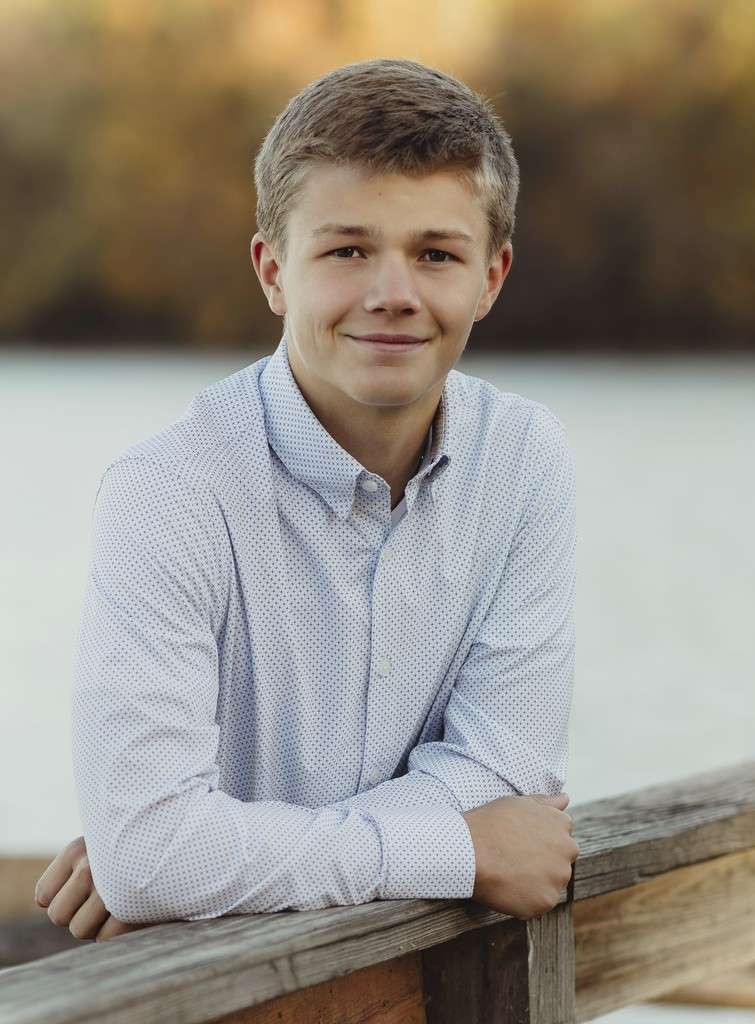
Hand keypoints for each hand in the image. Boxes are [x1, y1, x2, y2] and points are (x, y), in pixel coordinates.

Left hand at [34, 836, 142, 940]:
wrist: (182, 841)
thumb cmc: (136, 851)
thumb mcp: (102, 849)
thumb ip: (72, 873)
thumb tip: (43, 902)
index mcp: (78, 848)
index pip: (44, 895)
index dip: (64, 899)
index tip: (86, 888)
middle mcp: (91, 865)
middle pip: (59, 916)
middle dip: (79, 914)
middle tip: (105, 899)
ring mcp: (109, 889)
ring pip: (79, 929)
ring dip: (97, 925)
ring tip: (120, 904)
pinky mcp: (128, 912)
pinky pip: (105, 938)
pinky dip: (116, 932)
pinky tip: (133, 912)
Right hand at [462, 793, 578, 918]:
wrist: (469, 851)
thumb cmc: (490, 823)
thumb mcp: (517, 803)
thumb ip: (545, 803)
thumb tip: (565, 798)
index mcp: (562, 825)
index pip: (561, 836)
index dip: (539, 841)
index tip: (521, 842)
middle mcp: (567, 851)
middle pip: (559, 861)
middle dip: (543, 862)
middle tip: (514, 859)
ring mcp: (558, 878)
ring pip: (551, 883)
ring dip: (535, 882)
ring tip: (509, 873)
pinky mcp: (546, 901)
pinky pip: (539, 903)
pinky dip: (526, 899)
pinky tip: (507, 887)